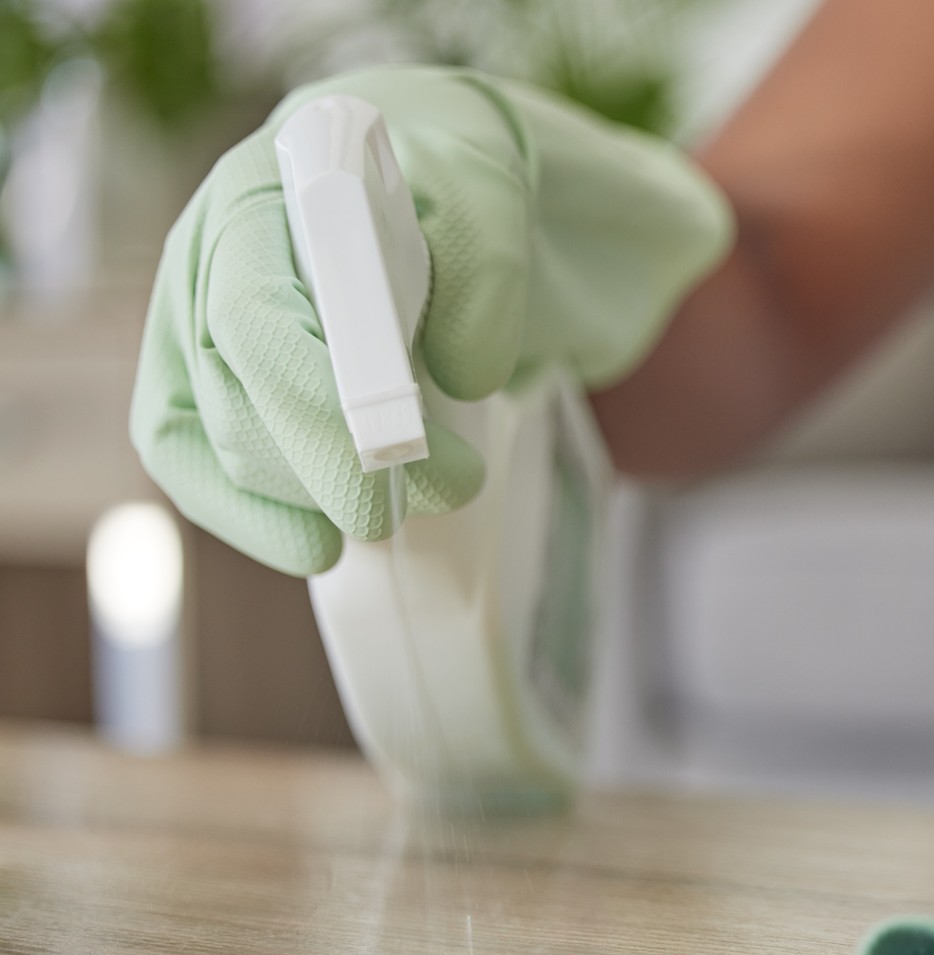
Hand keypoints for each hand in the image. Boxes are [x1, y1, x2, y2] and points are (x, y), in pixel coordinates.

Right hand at [131, 66, 730, 574]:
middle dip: (326, 456)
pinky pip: (191, 455)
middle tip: (417, 502)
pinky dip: (250, 513)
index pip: (267, 302)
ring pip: (214, 427)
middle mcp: (219, 251)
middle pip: (234, 374)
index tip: (402, 451)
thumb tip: (458, 371)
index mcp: (281, 190)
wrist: (447, 192)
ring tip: (392, 521)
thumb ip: (485, 263)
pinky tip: (312, 546)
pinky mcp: (210, 381)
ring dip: (300, 490)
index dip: (325, 394)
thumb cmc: (462, 186)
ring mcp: (204, 317)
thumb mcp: (499, 192)